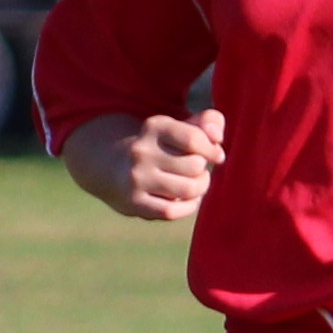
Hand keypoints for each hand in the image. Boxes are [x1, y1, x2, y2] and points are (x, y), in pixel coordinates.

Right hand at [78, 108, 226, 223]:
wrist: (114, 167)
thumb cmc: (161, 146)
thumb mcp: (179, 127)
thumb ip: (207, 121)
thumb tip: (217, 137)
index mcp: (154, 127)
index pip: (194, 138)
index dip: (212, 149)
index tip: (215, 154)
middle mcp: (142, 151)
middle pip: (195, 165)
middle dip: (204, 169)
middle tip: (198, 170)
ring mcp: (136, 178)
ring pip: (188, 189)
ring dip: (200, 188)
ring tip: (196, 183)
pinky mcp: (134, 202)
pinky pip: (173, 211)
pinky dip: (188, 206)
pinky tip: (188, 199)